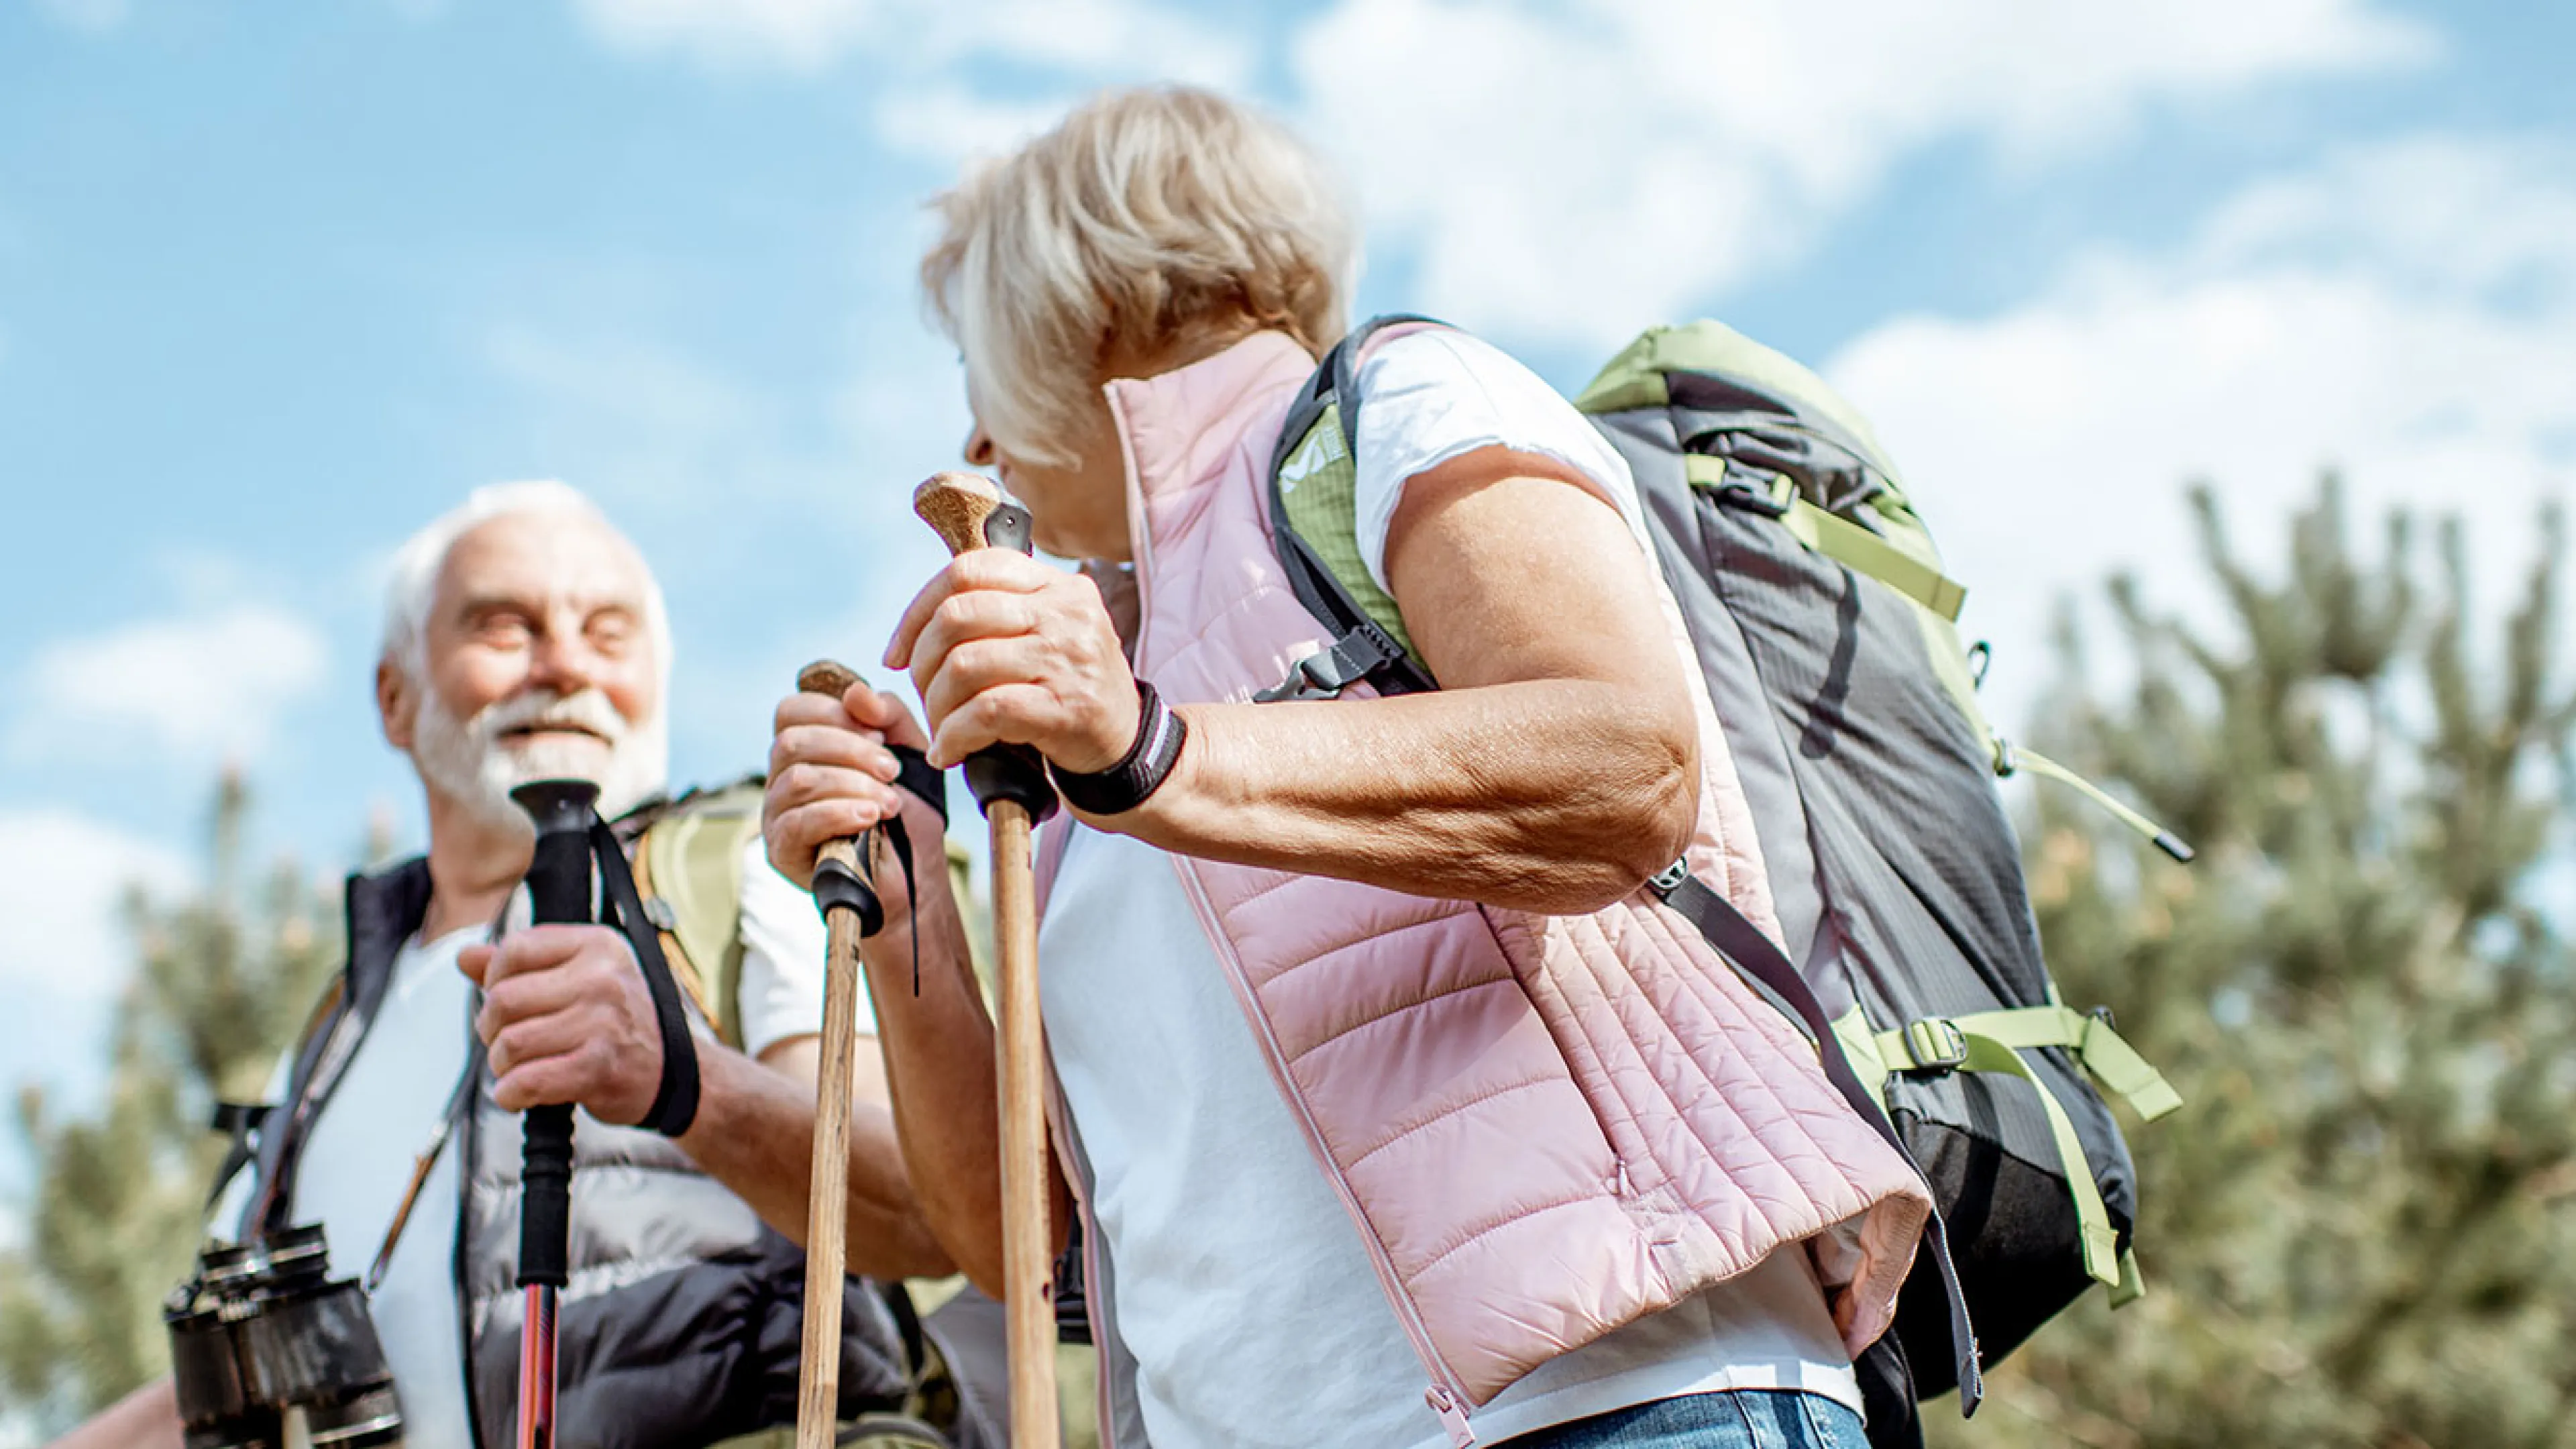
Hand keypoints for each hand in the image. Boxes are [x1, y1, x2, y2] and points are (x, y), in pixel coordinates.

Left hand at [459, 925, 661, 1123]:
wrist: (671, 1072)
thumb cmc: (617, 1022)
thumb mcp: (579, 976)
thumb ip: (521, 965)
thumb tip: (465, 957)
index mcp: (596, 946)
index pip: (515, 949)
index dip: (494, 979)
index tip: (505, 1000)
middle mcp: (603, 978)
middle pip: (504, 999)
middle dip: (492, 1028)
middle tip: (507, 1041)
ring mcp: (603, 1023)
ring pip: (510, 1042)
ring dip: (502, 1064)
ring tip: (518, 1068)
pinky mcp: (598, 1068)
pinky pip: (527, 1080)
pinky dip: (510, 1093)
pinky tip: (517, 1093)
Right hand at [766, 675, 935, 890]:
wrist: (916, 878)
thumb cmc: (910, 813)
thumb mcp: (911, 753)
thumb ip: (890, 715)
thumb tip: (856, 692)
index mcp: (807, 749)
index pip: (792, 711)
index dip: (834, 714)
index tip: (879, 735)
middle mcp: (782, 778)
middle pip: (793, 742)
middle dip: (850, 750)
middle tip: (891, 770)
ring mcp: (777, 815)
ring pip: (797, 780)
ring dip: (852, 785)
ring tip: (890, 803)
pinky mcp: (781, 851)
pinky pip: (797, 822)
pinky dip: (838, 814)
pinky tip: (869, 819)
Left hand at [884, 549, 1138, 772]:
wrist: (1127, 742)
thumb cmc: (1070, 685)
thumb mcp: (1048, 630)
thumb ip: (1000, 611)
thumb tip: (918, 621)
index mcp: (1056, 585)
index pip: (968, 570)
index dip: (918, 609)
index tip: (898, 651)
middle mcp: (1066, 613)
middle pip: (957, 616)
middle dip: (921, 661)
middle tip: (921, 693)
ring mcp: (1068, 658)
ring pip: (964, 666)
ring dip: (935, 706)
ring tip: (939, 728)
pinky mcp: (1065, 707)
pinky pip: (985, 713)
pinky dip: (953, 736)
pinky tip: (949, 751)